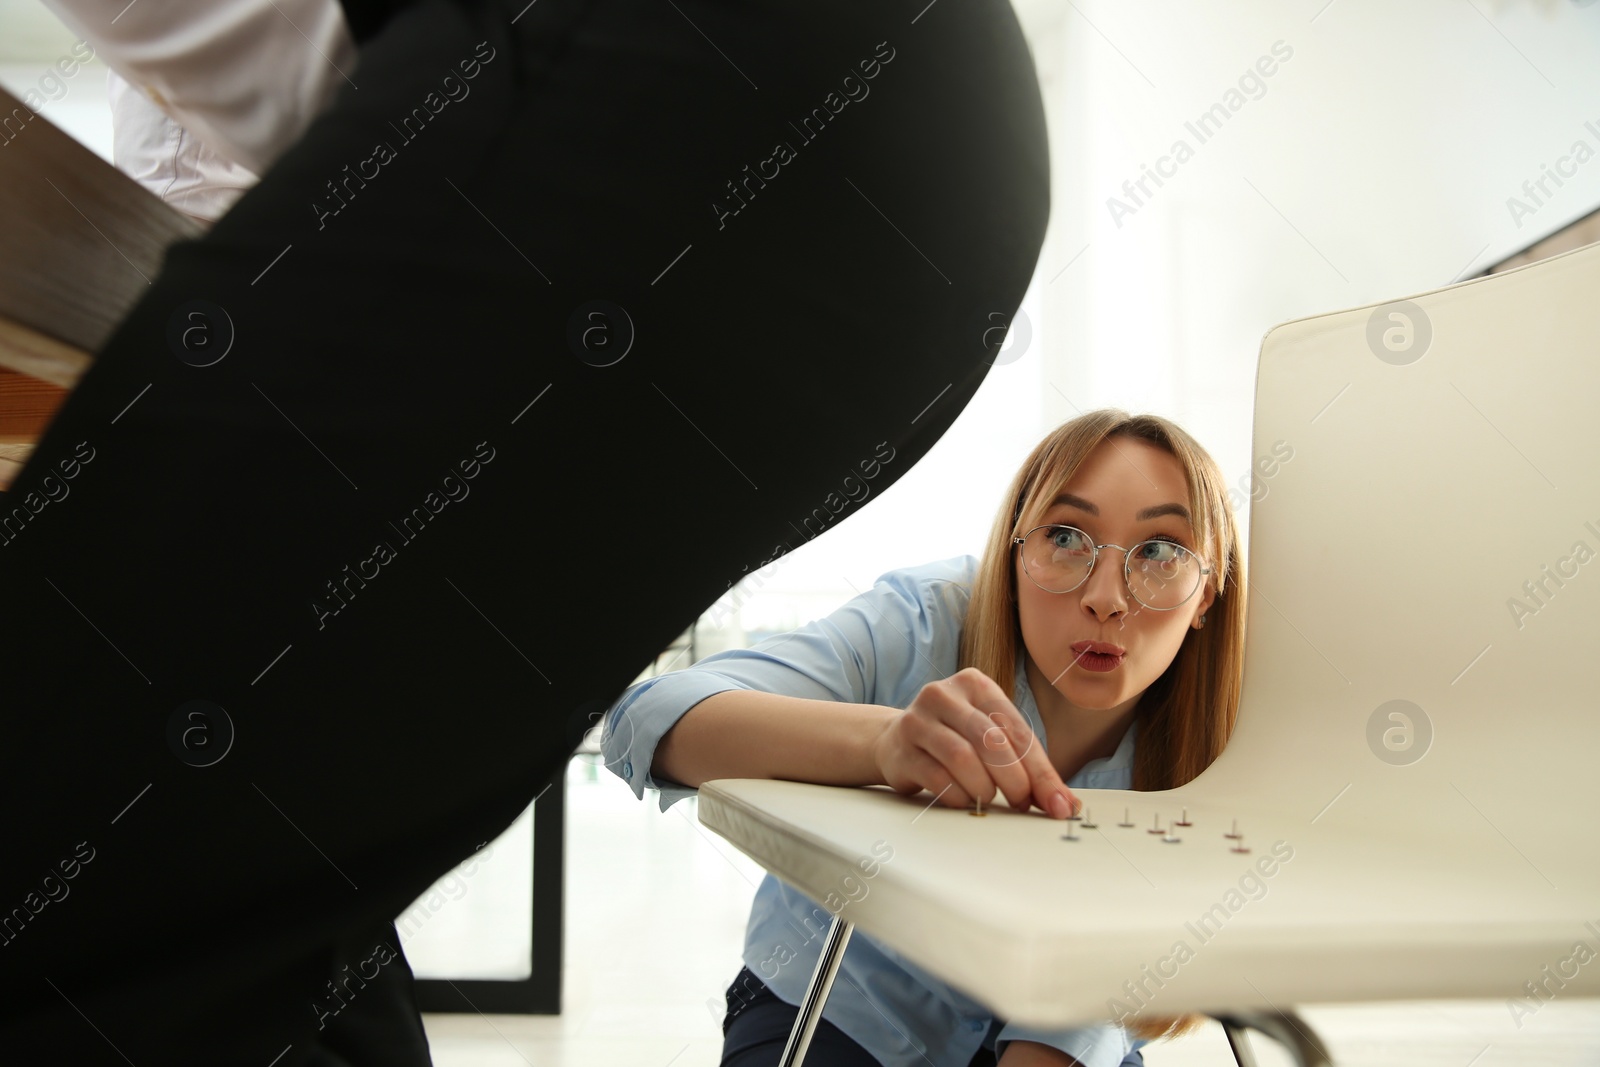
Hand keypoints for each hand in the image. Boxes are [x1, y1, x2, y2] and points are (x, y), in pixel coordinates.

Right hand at [870, 667, 1079, 817]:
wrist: (894, 740)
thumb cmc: (954, 738)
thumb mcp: (990, 737)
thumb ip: (1025, 763)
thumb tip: (1065, 803)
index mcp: (975, 684)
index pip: (1017, 729)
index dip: (1041, 771)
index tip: (1058, 804)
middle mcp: (944, 695)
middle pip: (991, 741)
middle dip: (1015, 780)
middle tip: (1023, 803)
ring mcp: (918, 720)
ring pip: (962, 758)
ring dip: (984, 788)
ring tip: (989, 798)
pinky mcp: (901, 749)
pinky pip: (937, 777)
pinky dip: (958, 796)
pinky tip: (964, 800)